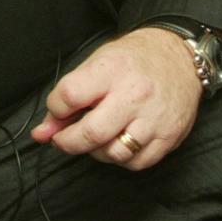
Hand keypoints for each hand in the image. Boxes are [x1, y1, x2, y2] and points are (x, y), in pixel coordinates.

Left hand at [30, 27, 202, 169]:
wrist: (179, 57)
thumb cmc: (132, 60)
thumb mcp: (95, 64)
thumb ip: (67, 97)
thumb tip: (42, 133)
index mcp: (111, 71)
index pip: (69, 96)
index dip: (55, 109)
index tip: (58, 111)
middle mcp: (135, 96)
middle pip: (91, 133)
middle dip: (67, 142)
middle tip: (62, 139)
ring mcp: (155, 119)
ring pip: (115, 153)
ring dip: (96, 152)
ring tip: (95, 139)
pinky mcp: (170, 136)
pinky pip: (137, 162)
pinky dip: (121, 159)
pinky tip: (117, 143)